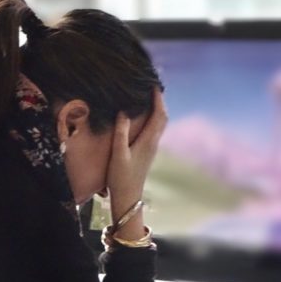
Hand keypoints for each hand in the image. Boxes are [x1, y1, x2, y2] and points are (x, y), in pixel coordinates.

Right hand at [107, 88, 167, 228]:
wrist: (128, 197)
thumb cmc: (121, 177)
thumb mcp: (118, 154)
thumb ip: (121, 132)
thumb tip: (124, 111)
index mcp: (148, 141)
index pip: (159, 115)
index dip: (158, 99)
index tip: (154, 84)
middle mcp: (153, 142)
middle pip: (162, 117)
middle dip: (160, 101)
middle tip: (152, 86)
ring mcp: (152, 148)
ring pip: (159, 124)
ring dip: (157, 109)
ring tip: (148, 97)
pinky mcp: (147, 152)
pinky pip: (154, 129)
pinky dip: (152, 118)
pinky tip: (143, 116)